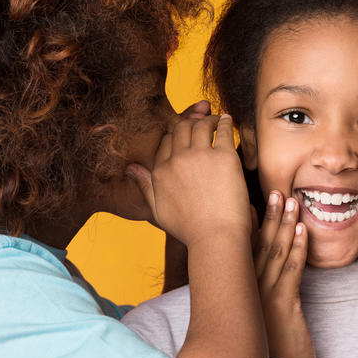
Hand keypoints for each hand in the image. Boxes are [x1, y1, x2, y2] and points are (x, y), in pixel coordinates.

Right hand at [127, 113, 250, 245]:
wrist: (215, 238)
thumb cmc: (189, 230)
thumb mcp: (158, 210)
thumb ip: (145, 186)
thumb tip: (131, 168)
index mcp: (161, 172)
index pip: (165, 143)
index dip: (175, 135)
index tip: (186, 135)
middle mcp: (177, 160)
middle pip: (181, 129)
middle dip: (190, 122)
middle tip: (201, 121)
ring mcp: (200, 157)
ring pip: (200, 125)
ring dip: (208, 119)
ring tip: (216, 120)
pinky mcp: (224, 158)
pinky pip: (222, 131)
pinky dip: (224, 122)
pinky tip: (226, 120)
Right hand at [254, 191, 313, 357]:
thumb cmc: (273, 348)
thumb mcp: (262, 316)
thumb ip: (261, 292)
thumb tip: (265, 271)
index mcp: (244, 290)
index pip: (247, 250)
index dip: (255, 224)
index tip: (259, 200)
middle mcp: (250, 290)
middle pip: (260, 245)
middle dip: (270, 216)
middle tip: (276, 191)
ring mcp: (265, 297)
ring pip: (276, 254)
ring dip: (285, 225)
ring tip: (291, 202)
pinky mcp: (283, 306)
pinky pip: (292, 271)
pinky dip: (299, 249)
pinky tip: (304, 231)